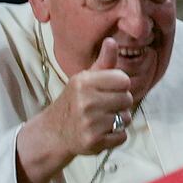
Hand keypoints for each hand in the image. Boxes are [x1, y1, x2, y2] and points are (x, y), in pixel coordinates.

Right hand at [47, 37, 133, 155]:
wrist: (55, 132)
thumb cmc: (75, 101)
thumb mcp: (85, 79)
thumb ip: (103, 62)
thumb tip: (112, 41)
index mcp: (84, 82)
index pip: (123, 80)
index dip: (121, 85)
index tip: (110, 89)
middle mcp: (86, 102)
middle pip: (127, 99)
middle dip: (120, 103)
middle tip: (106, 106)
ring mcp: (89, 123)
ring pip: (126, 118)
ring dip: (119, 120)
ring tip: (103, 120)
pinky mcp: (93, 142)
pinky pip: (122, 136)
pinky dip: (116, 136)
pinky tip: (103, 132)